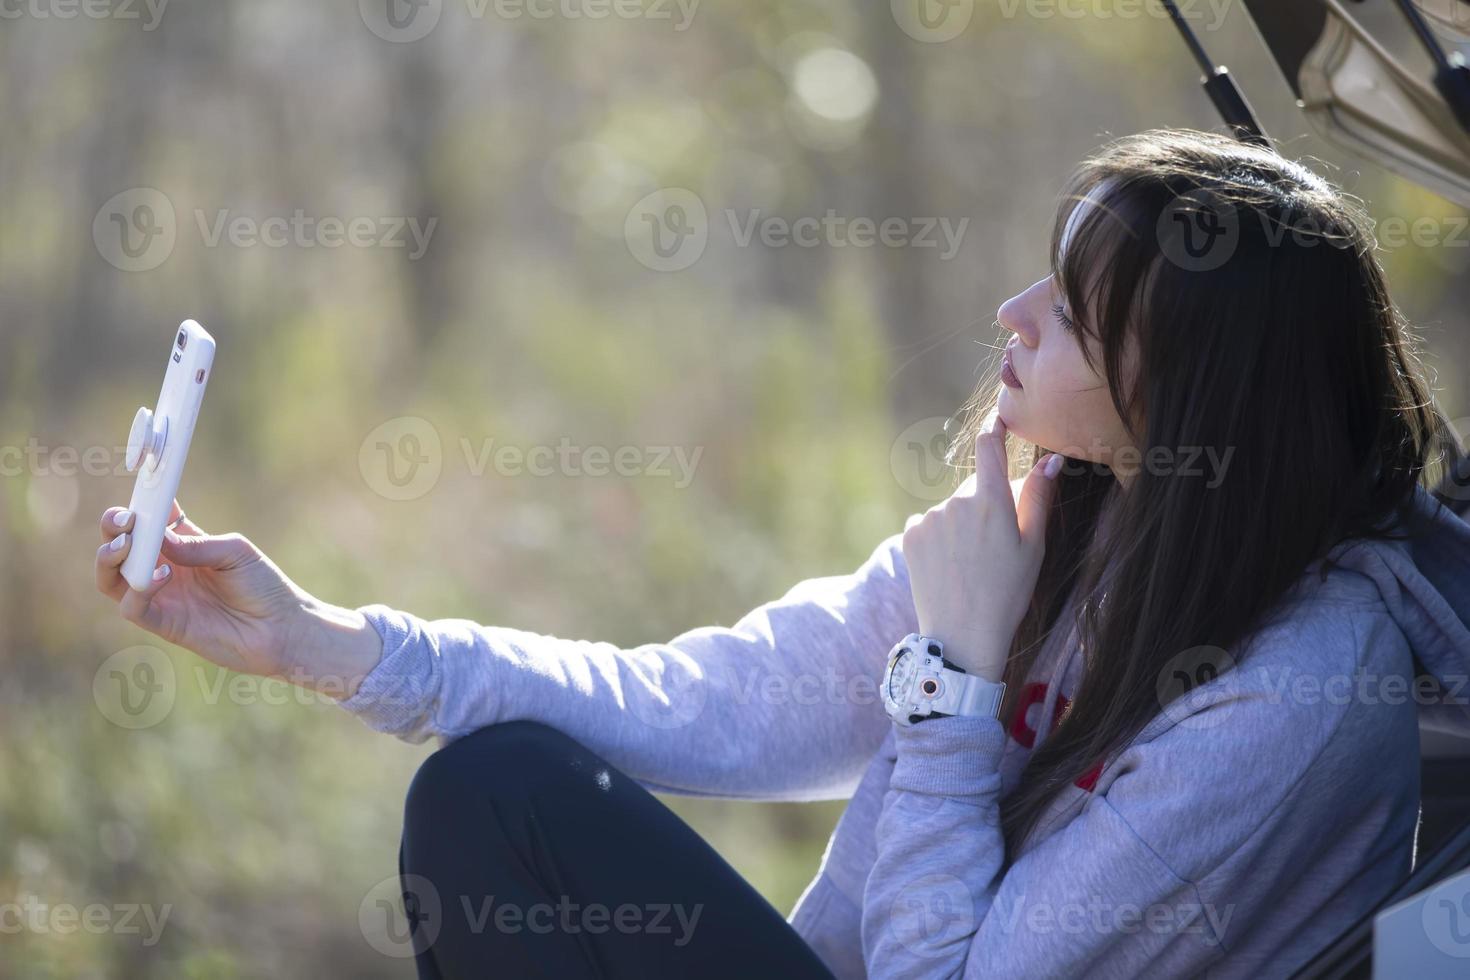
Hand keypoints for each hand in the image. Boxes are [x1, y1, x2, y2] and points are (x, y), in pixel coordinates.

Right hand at [94, 501, 381, 698]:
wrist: (282, 628)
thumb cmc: (263, 586)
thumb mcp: (235, 552)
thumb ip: (196, 544)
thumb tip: (158, 537)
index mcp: (183, 544)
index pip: (149, 520)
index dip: (138, 504)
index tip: (138, 491)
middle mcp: (165, 567)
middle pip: (121, 546)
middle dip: (113, 528)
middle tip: (123, 521)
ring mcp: (161, 596)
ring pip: (112, 578)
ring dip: (109, 558)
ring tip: (127, 544)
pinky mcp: (164, 623)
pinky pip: (132, 607)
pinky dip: (139, 590)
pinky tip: (164, 575)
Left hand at [901, 413, 1061, 680]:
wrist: (961, 636)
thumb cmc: (1007, 594)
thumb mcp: (1032, 547)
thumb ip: (1037, 498)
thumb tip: (1051, 460)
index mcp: (991, 502)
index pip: (990, 447)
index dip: (995, 427)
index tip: (998, 416)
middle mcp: (956, 502)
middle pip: (975, 486)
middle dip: (986, 502)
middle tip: (996, 544)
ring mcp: (929, 517)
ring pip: (952, 507)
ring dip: (962, 522)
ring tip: (971, 562)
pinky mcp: (911, 534)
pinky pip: (930, 522)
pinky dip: (940, 536)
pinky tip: (950, 565)